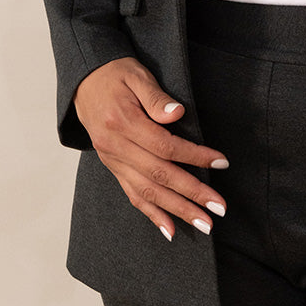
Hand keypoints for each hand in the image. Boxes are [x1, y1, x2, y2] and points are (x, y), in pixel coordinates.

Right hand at [73, 56, 228, 241]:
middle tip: (219, 209)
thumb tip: (177, 113)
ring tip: (203, 225)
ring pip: (147, 191)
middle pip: (159, 175)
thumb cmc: (117, 74)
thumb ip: (156, 96)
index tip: (221, 162)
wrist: (84, 80)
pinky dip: (152, 214)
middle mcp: (116, 147)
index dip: (195, 156)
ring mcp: (113, 161)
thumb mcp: (137, 75)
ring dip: (177, 211)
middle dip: (192, 194)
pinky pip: (132, 195)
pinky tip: (171, 231)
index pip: (165, 146)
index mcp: (123, 122)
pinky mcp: (113, 168)